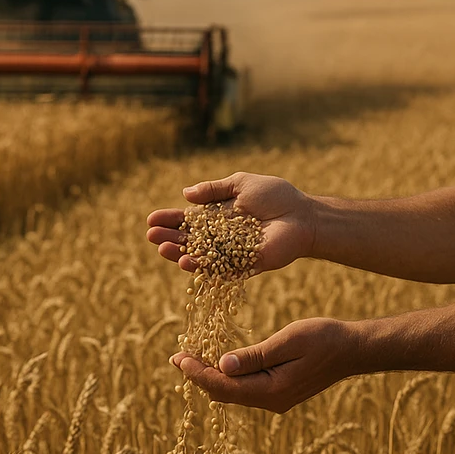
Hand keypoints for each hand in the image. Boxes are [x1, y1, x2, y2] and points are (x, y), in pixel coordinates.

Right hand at [146, 172, 315, 274]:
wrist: (303, 214)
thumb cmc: (276, 196)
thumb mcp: (241, 184)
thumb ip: (214, 189)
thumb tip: (185, 193)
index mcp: (218, 216)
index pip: (188, 220)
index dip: (170, 220)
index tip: (151, 219)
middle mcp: (221, 237)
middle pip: (189, 240)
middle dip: (169, 237)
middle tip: (151, 235)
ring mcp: (230, 253)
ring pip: (199, 256)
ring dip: (179, 254)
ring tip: (162, 248)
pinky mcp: (243, 265)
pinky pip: (219, 269)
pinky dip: (203, 267)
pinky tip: (187, 262)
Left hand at [170, 318, 355, 412]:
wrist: (352, 350)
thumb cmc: (323, 338)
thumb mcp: (288, 341)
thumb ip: (255, 356)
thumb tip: (222, 365)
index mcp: (271, 390)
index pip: (223, 386)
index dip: (197, 372)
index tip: (178, 357)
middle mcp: (271, 401)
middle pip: (224, 394)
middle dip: (199, 376)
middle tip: (178, 356)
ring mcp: (276, 399)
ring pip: (233, 393)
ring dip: (212, 376)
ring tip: (192, 358)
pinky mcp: (279, 392)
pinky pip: (245, 389)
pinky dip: (228, 376)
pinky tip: (220, 362)